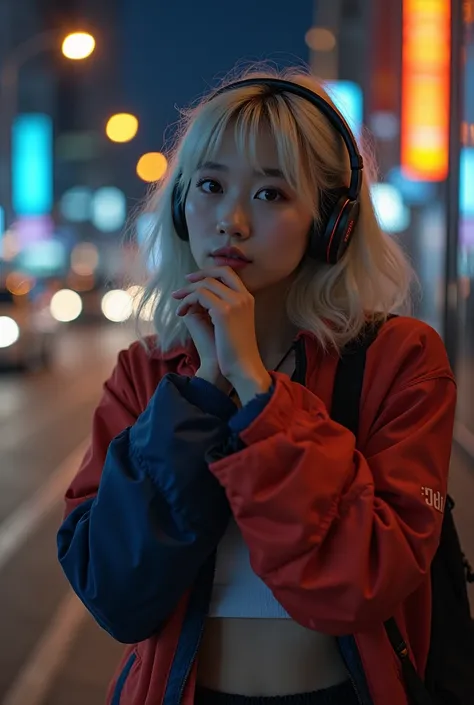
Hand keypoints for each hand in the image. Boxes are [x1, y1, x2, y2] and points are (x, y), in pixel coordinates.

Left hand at [172, 267, 268, 391]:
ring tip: (177, 302)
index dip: (210, 272)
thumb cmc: (233, 350)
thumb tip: (196, 298)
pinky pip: (199, 296)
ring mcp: (235, 302)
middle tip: (183, 283)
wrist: (242, 367)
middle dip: (198, 275)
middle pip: (218, 272)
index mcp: (247, 299)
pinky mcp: (223, 311)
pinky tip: (181, 313)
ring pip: (205, 284)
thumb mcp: (228, 323)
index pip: (229, 273)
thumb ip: (217, 306)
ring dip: (187, 291)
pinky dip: (186, 301)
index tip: (194, 279)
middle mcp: (243, 297)